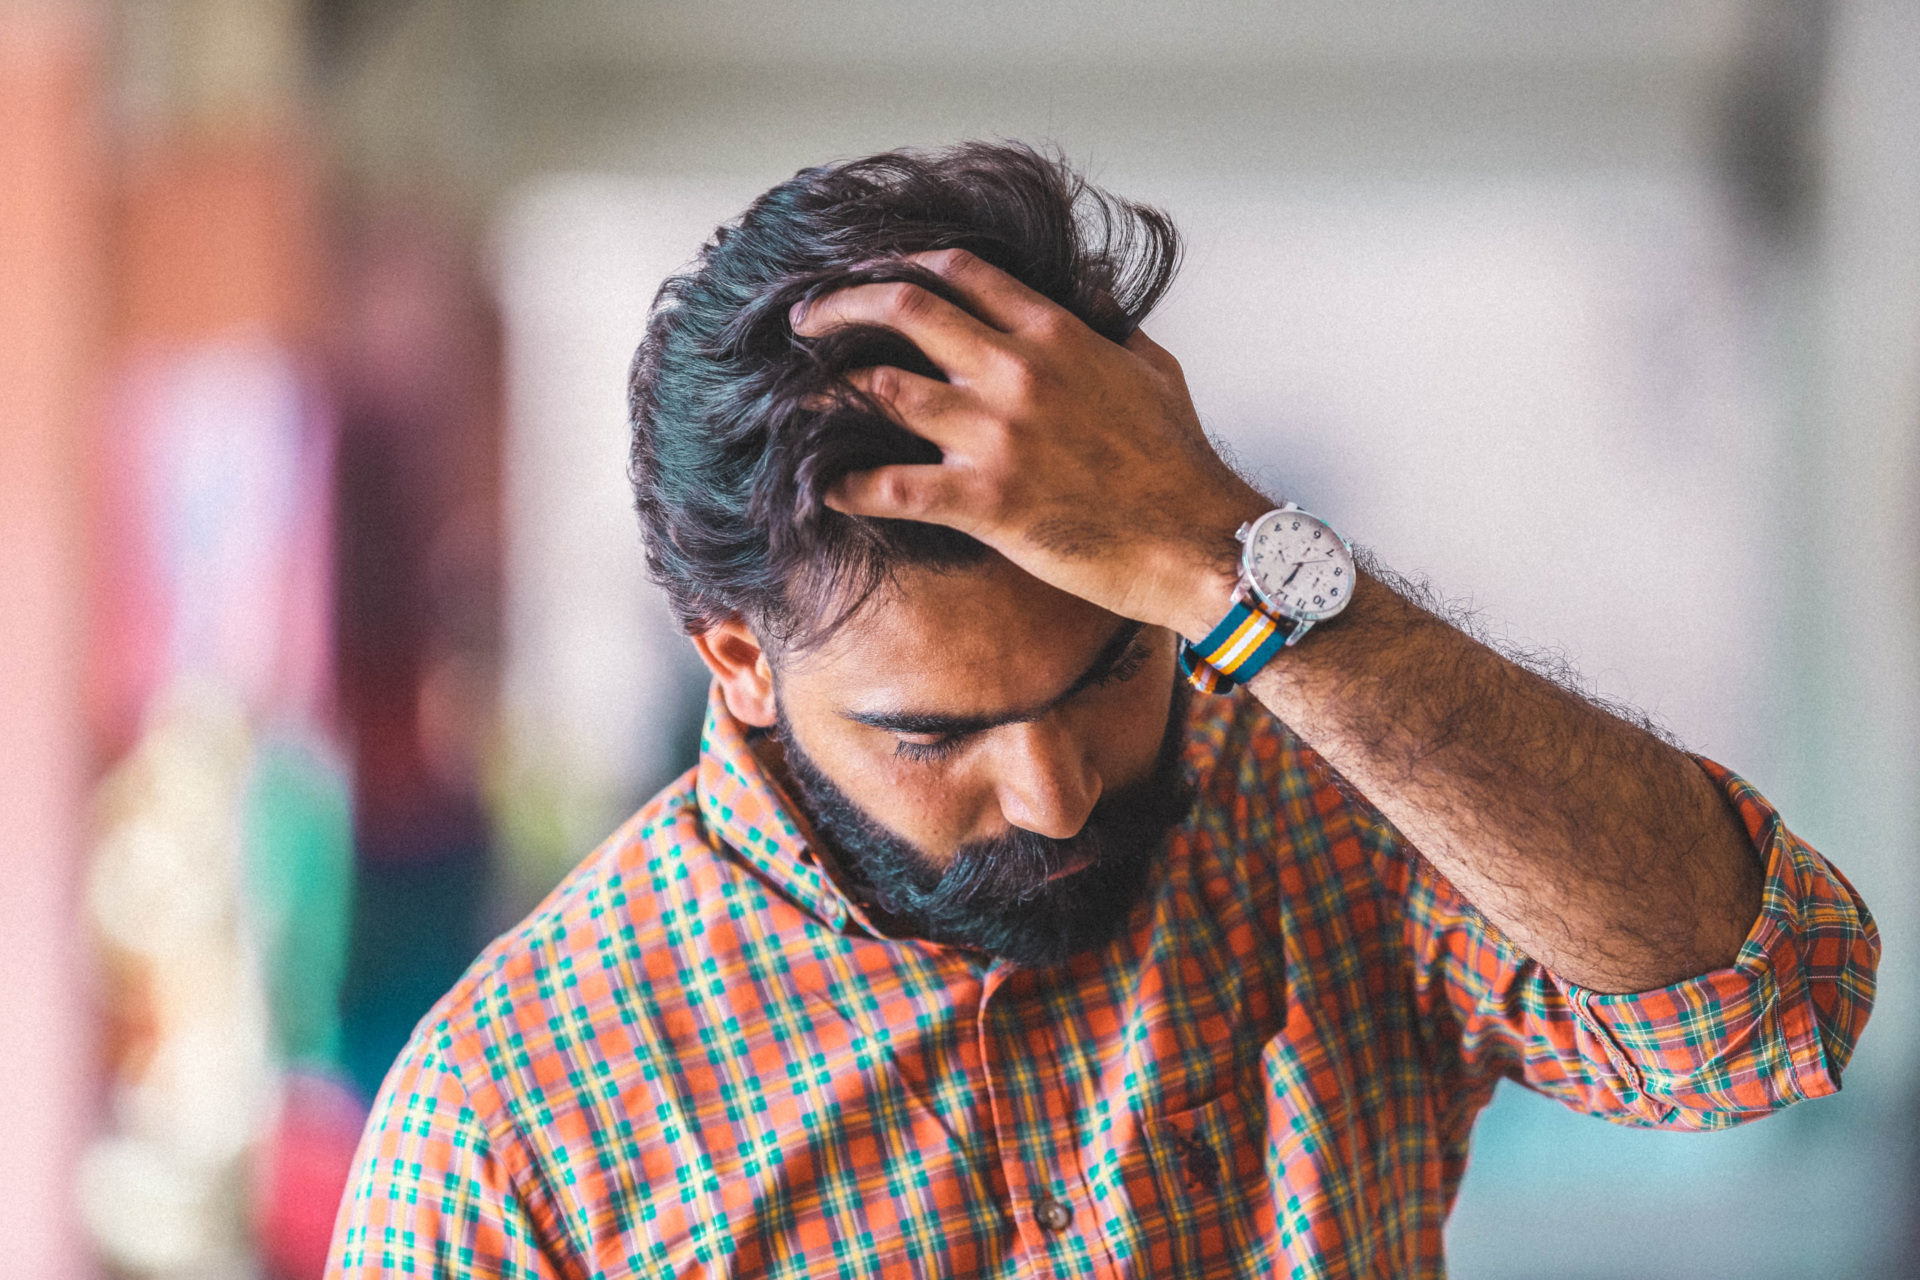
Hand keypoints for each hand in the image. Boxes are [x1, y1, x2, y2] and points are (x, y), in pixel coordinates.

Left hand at [791, 249, 1268, 639]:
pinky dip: (846, 485)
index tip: (867, 276)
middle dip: (840, 307)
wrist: (1198, 541)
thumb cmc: (1180, 462)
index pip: (958, 272)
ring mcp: (996, 435)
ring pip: (881, 388)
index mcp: (1054, 334)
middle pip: (904, 309)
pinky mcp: (984, 502)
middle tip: (804, 321)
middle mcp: (1017, 371)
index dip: (900, 267)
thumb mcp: (1154, 369)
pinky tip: (822, 487)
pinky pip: (889, 486)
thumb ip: (1110, 326)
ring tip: (797, 398)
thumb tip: (1085, 294)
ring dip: (827, 391)